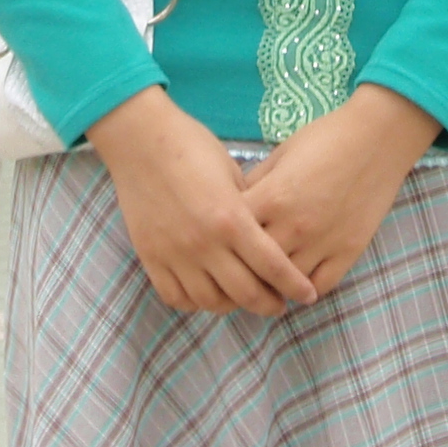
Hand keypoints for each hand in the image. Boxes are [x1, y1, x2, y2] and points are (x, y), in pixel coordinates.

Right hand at [86, 88, 320, 316]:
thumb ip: (248, 207)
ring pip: (210, 302)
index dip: (294, 285)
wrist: (140, 140)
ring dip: (232, 306)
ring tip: (242, 299)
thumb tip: (264, 234)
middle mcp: (205, 244)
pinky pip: (175, 297)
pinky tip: (206, 293)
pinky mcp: (151, 257)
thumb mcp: (232, 172)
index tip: (306, 295)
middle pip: (245, 293)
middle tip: (278, 304)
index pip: (272, 266)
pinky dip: (194, 302)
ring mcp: (175, 254)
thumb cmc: (192, 146)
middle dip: (268, 304)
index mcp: (231, 219)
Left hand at [240, 86, 440, 296]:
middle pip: (255, 266)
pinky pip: (319, 287)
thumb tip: (233, 204)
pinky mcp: (348, 253)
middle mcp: (294, 226)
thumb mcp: (281, 153)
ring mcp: (323, 244)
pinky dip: (304, 289)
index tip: (219, 240)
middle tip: (235, 270)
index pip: (232, 233)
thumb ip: (255, 182)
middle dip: (242, 268)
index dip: (221, 238)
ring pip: (285, 283)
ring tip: (263, 281)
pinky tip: (296, 281)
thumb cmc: (325, 138)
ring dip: (272, 284)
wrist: (377, 139)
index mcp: (273, 197)